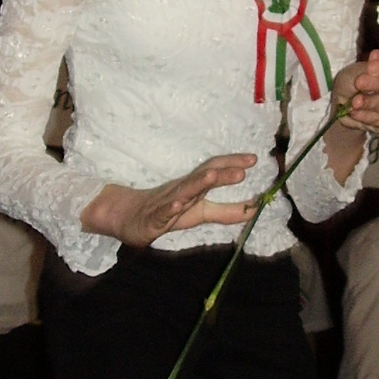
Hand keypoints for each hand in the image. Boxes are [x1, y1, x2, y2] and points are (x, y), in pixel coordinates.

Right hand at [81, 156, 256, 247]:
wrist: (123, 216)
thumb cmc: (165, 212)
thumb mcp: (199, 214)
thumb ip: (226, 212)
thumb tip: (254, 210)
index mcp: (193, 188)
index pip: (214, 170)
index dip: (232, 163)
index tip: (254, 159)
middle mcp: (181, 191)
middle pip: (202, 177)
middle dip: (221, 172)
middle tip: (243, 168)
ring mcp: (165, 203)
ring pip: (182, 191)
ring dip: (197, 183)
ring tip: (212, 176)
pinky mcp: (151, 219)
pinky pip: (160, 213)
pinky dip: (169, 208)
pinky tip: (177, 204)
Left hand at [330, 50, 378, 134]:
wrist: (344, 104)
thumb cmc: (355, 81)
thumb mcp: (359, 69)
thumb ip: (370, 64)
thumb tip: (376, 54)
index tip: (370, 68)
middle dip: (377, 85)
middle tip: (359, 83)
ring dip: (369, 102)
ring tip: (354, 102)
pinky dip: (365, 116)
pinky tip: (354, 112)